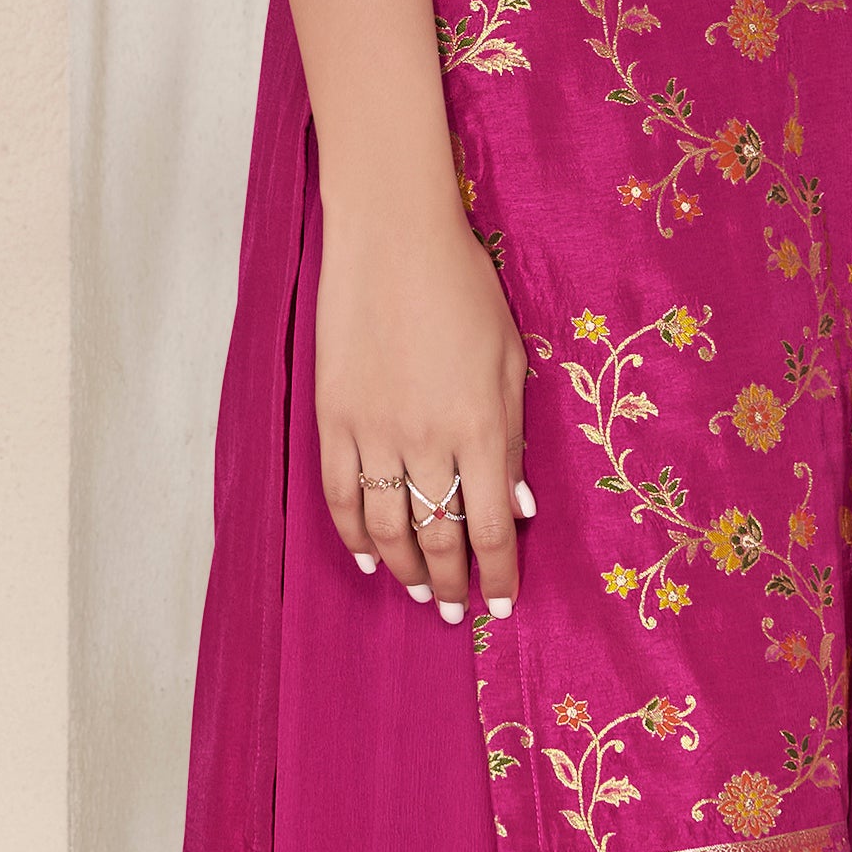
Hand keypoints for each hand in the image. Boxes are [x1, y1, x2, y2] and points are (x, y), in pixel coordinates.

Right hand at [316, 189, 531, 618]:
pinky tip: (369, 557)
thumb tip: (518, 506)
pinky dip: (353, 534)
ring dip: (403, 569)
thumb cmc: (465, 289)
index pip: (490, 527)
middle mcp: (426, 441)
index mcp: (480, 428)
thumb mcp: (511, 360)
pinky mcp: (333, 418)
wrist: (392, 240)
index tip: (504, 604)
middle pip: (438, 536)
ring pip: (386, 526)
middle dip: (450, 584)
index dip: (499, 575)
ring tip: (416, 592)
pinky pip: (341, 494)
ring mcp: (373, 432)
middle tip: (454, 611)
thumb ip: (513, 438)